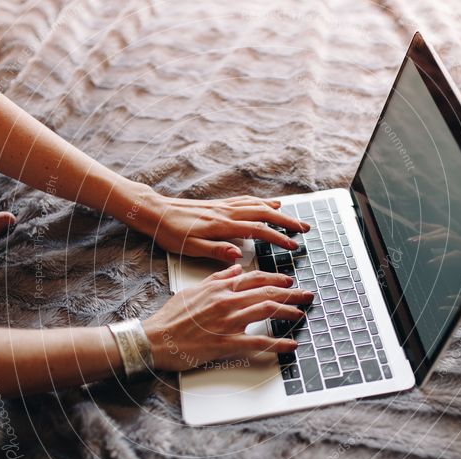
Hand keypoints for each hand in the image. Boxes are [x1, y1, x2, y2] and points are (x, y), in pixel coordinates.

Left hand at [124, 186, 310, 262]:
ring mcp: (223, 206)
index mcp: (222, 225)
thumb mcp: (191, 247)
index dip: (278, 238)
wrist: (155, 213)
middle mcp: (226, 212)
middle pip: (264, 214)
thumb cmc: (171, 233)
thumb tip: (238, 255)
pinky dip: (262, 202)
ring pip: (257, 205)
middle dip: (287, 222)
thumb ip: (216, 250)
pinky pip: (246, 200)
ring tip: (293, 217)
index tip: (293, 246)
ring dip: (278, 211)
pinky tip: (268, 204)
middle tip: (305, 229)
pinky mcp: (219, 204)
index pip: (257, 231)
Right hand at [142, 264, 312, 370]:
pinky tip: (291, 344)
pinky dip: (278, 344)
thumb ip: (217, 278)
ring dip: (288, 312)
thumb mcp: (192, 291)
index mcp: (218, 289)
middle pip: (266, 293)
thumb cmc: (170, 318)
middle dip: (290, 293)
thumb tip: (235, 268)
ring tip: (302, 313)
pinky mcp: (227, 343)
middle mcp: (226, 302)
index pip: (253, 279)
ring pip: (266, 312)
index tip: (288, 282)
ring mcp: (228, 322)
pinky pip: (258, 342)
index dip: (274, 279)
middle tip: (306, 294)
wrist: (155, 339)